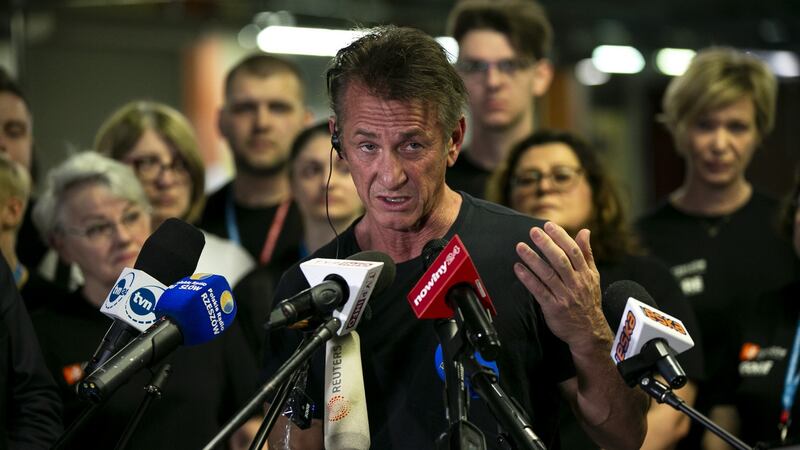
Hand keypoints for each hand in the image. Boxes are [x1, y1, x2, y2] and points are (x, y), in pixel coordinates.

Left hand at [513, 222, 609, 352]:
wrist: (589, 331)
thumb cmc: (589, 300)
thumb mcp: (593, 276)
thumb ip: (587, 254)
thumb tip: (584, 231)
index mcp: (585, 274)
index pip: (573, 251)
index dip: (561, 237)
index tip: (548, 225)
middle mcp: (575, 283)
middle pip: (560, 260)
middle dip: (546, 244)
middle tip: (533, 232)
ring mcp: (564, 296)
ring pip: (548, 274)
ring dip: (533, 259)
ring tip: (520, 247)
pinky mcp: (553, 307)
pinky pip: (539, 291)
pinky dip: (528, 279)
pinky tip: (518, 268)